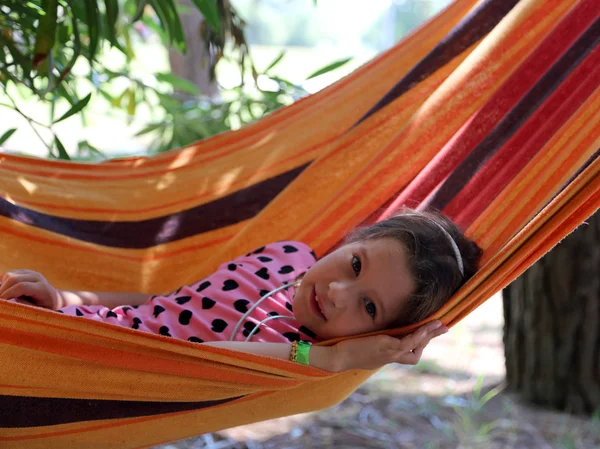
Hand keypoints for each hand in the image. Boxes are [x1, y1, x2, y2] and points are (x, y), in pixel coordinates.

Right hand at [0, 270, 62, 309]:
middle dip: (2, 290)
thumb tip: (13, 301)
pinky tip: (6, 291)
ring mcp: (31, 272)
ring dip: (2, 286)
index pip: (21, 286)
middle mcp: (37, 277)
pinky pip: (9, 274)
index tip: (2, 302)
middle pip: (13, 278)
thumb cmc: (46, 307)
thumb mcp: (39, 310)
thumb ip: (26, 306)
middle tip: (0, 301)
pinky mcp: (24, 271)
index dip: (8, 293)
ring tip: (3, 297)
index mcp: (42, 288)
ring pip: (9, 275)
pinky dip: (4, 282)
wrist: (54, 297)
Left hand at [332, 321, 447, 371]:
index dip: (418, 344)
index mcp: (386, 357)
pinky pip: (410, 341)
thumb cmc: (345, 350)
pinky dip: (421, 333)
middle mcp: (391, 357)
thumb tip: (370, 333)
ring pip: (417, 345)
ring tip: (441, 325)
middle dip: (429, 339)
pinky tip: (428, 326)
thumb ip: (371, 342)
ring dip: (429, 335)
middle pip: (416, 351)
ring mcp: (391, 353)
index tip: (425, 334)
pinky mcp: (389, 347)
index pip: (407, 352)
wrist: (339, 358)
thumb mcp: (362, 347)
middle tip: (442, 328)